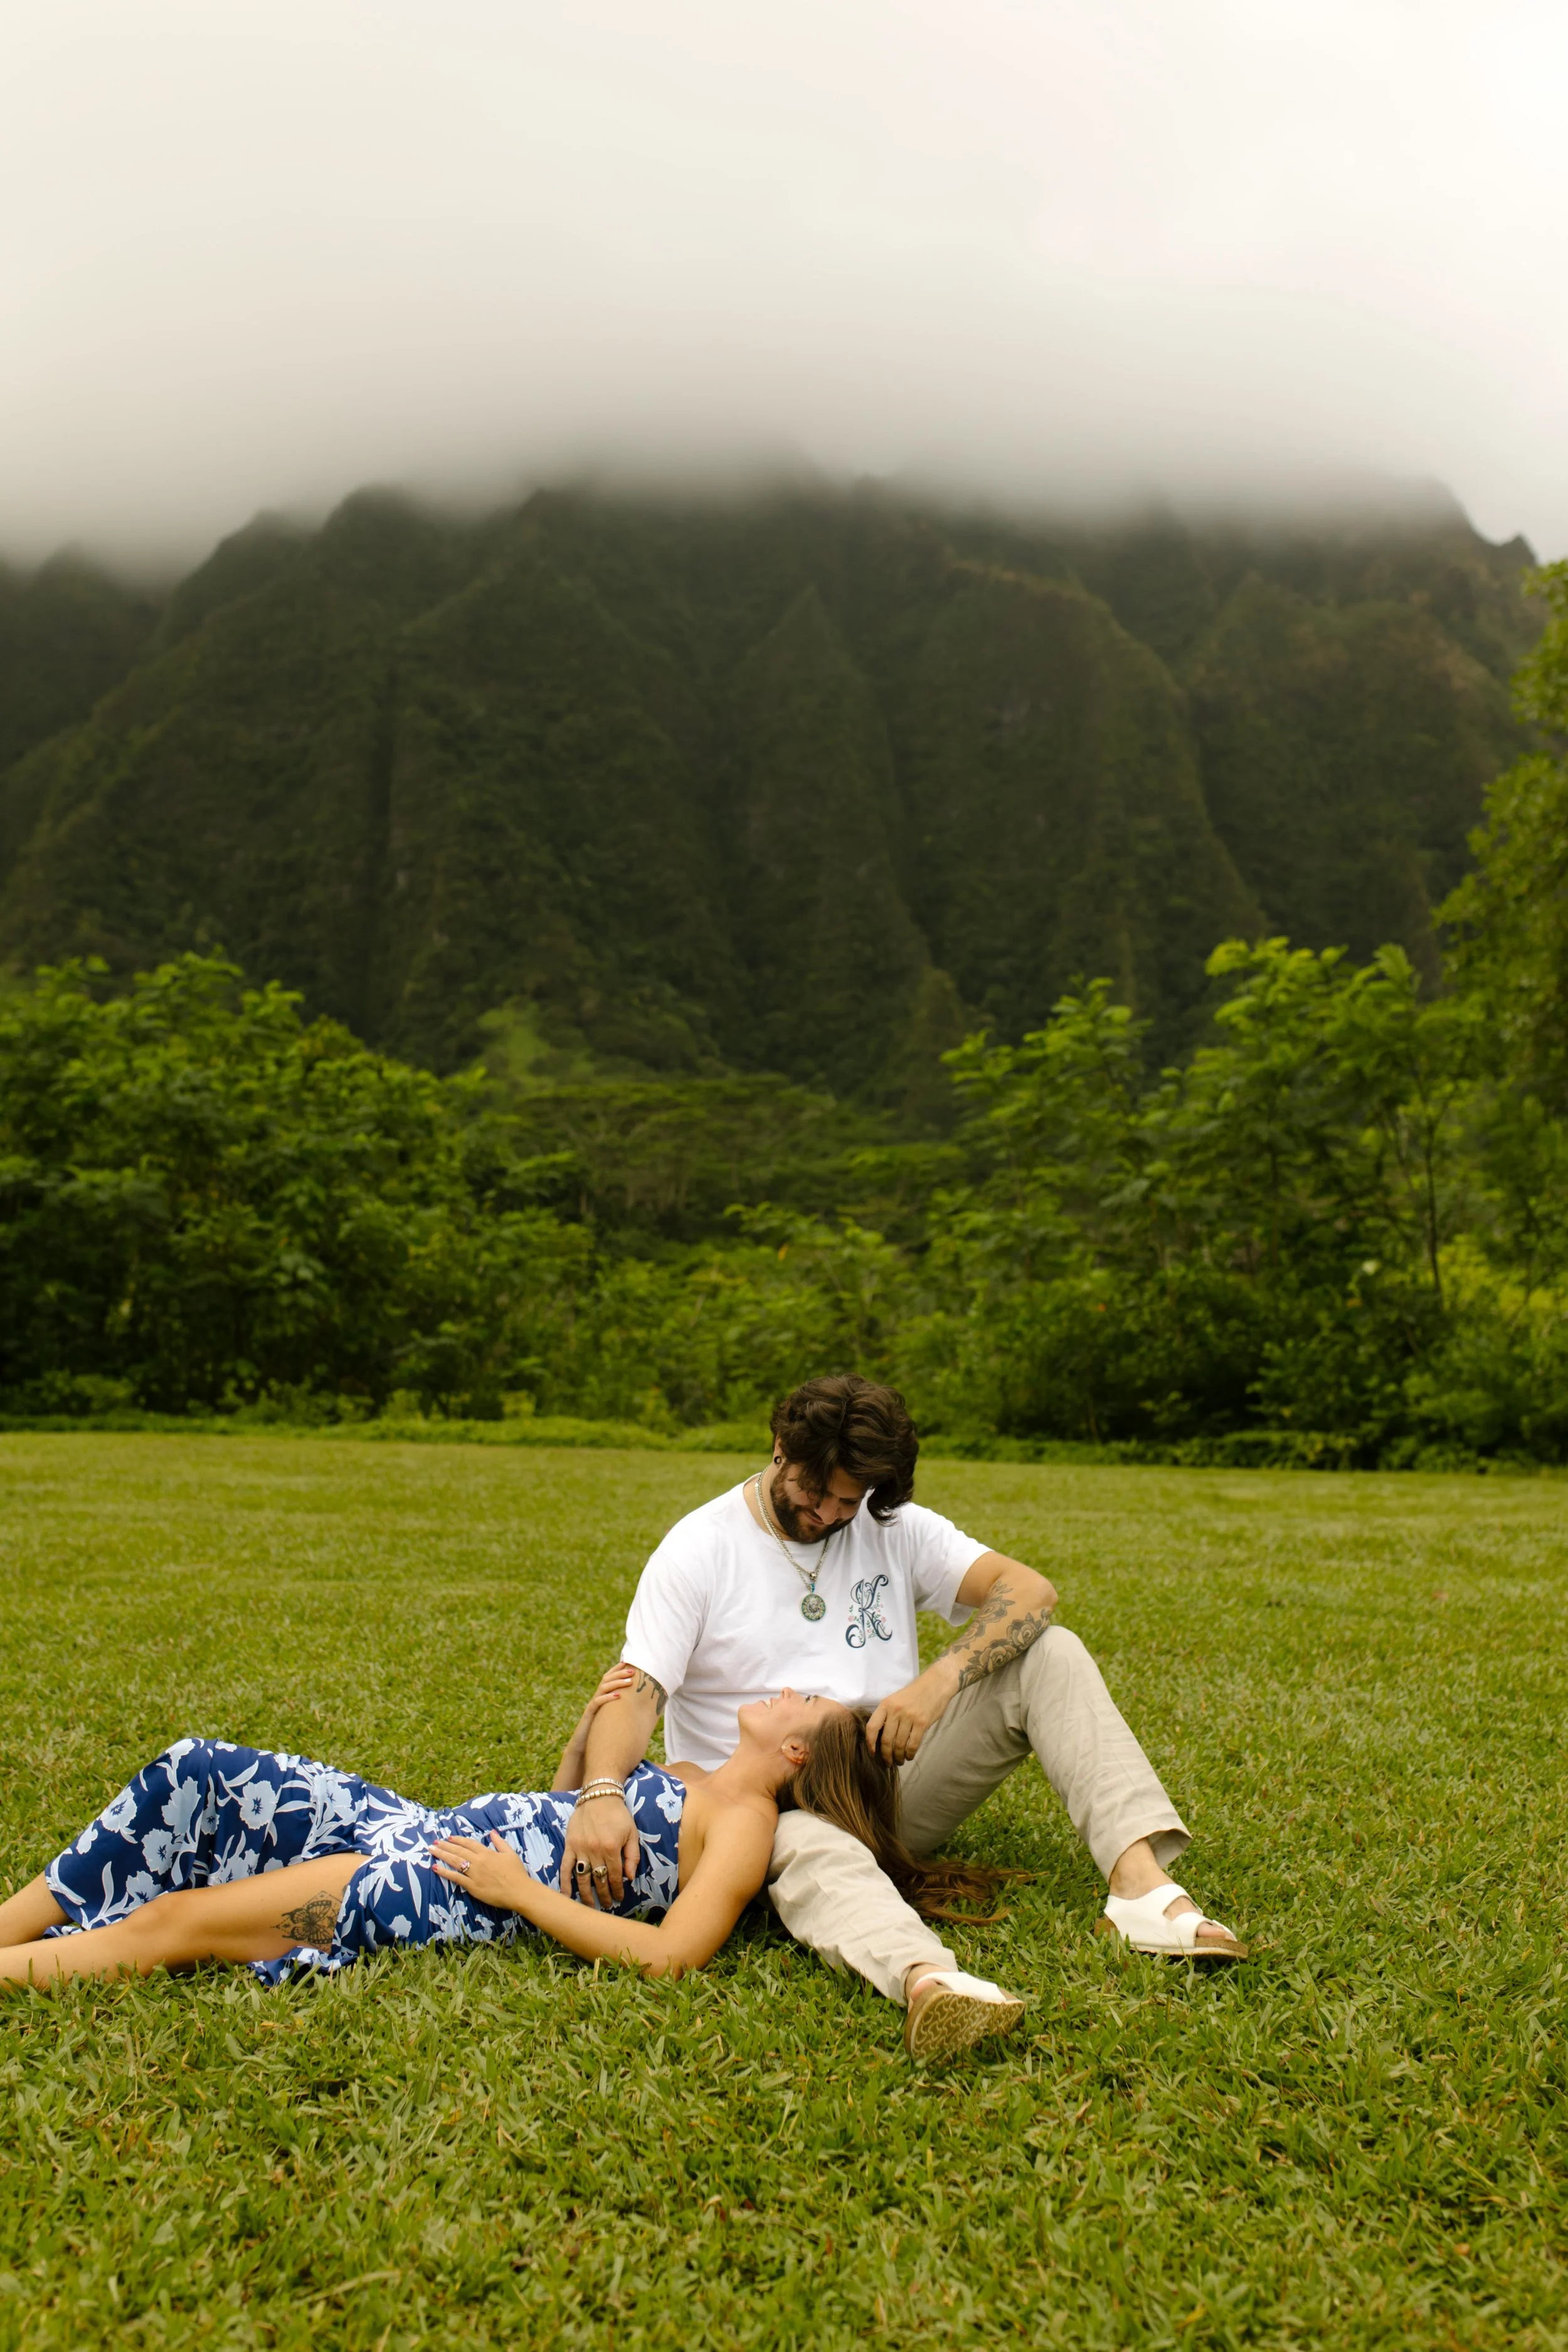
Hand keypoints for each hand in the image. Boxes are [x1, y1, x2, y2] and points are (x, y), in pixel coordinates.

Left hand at [431, 1830, 531, 1910]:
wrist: (519, 1891)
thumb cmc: (516, 1873)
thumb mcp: (510, 1853)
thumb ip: (499, 1842)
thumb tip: (492, 1832)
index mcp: (487, 1853)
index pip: (469, 1844)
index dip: (458, 1840)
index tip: (449, 1837)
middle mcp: (479, 1861)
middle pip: (459, 1851)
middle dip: (445, 1846)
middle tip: (434, 1842)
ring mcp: (474, 1874)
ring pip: (455, 1862)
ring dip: (442, 1855)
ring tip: (432, 1850)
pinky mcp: (472, 1886)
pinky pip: (456, 1878)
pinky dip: (445, 1872)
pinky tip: (436, 1868)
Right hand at [554, 1663, 637, 1786]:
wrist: (582, 1749)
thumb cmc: (600, 1736)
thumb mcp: (611, 1721)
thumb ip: (620, 1713)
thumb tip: (640, 1711)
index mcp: (602, 1698)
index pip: (608, 1679)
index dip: (617, 1670)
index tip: (628, 1663)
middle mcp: (596, 1699)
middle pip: (606, 1680)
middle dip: (619, 1673)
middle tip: (632, 1670)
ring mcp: (592, 1706)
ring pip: (602, 1689)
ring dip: (616, 1683)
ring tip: (629, 1681)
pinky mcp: (589, 1715)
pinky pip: (597, 1703)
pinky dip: (607, 1698)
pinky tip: (618, 1696)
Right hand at [558, 1794, 638, 1907]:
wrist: (599, 1795)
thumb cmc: (618, 1814)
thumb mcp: (632, 1833)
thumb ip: (632, 1856)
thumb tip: (630, 1878)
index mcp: (612, 1848)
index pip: (615, 1876)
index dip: (617, 1890)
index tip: (619, 1898)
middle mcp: (595, 1850)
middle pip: (599, 1880)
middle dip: (604, 1896)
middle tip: (606, 1906)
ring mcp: (580, 1848)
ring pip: (582, 1878)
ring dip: (586, 1895)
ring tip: (590, 1906)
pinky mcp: (570, 1845)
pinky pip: (565, 1867)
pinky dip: (565, 1882)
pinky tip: (566, 1895)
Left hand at [864, 1661, 957, 1765]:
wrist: (936, 1684)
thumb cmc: (915, 1693)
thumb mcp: (896, 1699)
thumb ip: (888, 1715)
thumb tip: (881, 1737)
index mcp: (886, 1704)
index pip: (872, 1727)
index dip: (870, 1743)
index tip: (872, 1753)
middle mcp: (896, 1711)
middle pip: (886, 1740)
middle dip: (886, 1755)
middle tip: (888, 1763)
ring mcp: (909, 1717)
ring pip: (899, 1744)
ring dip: (898, 1757)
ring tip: (899, 1761)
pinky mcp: (922, 1723)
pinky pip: (912, 1744)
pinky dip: (909, 1754)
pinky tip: (909, 1756)